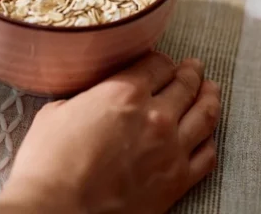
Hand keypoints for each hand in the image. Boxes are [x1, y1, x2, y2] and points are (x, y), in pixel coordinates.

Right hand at [0, 53, 220, 213]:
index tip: (161, 63)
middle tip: (195, 68)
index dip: (161, 61)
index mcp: (125, 92)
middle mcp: (156, 115)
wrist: (56, 210)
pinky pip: (207, 155)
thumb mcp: (58, 111)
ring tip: (212, 90)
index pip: (158, 64)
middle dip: (191, 73)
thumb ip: (85, 98)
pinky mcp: (177, 181)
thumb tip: (90, 100)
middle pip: (186, 85)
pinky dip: (210, 140)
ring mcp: (171, 149)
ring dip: (211, 98)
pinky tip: (208, 135)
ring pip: (205, 115)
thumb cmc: (48, 162)